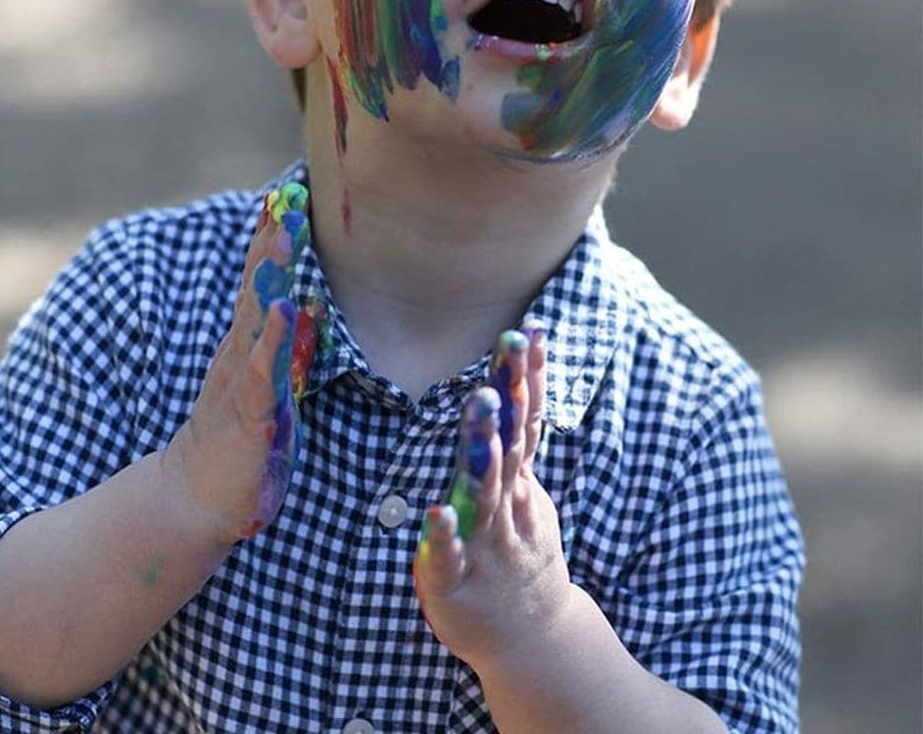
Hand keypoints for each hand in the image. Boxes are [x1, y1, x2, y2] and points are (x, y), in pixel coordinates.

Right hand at [164, 183, 319, 543]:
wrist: (195, 496)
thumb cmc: (238, 443)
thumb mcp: (265, 389)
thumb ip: (280, 348)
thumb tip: (306, 307)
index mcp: (246, 348)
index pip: (258, 286)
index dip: (271, 243)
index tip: (286, 198)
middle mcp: (239, 355)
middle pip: (254, 288)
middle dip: (270, 242)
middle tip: (284, 197)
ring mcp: (241, 381)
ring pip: (255, 318)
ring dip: (269, 275)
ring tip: (282, 235)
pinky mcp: (249, 414)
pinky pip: (262, 371)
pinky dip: (273, 340)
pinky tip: (286, 312)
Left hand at [414, 321, 576, 668]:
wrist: (532, 638)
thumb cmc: (516, 552)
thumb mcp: (523, 493)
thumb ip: (514, 443)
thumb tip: (513, 385)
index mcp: (516, 483)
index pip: (525, 421)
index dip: (527, 377)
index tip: (530, 329)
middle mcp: (505, 505)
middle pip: (509, 444)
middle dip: (509, 395)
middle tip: (508, 347)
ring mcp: (485, 542)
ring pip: (484, 492)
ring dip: (482, 450)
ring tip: (480, 406)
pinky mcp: (456, 580)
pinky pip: (448, 555)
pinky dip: (443, 535)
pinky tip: (434, 513)